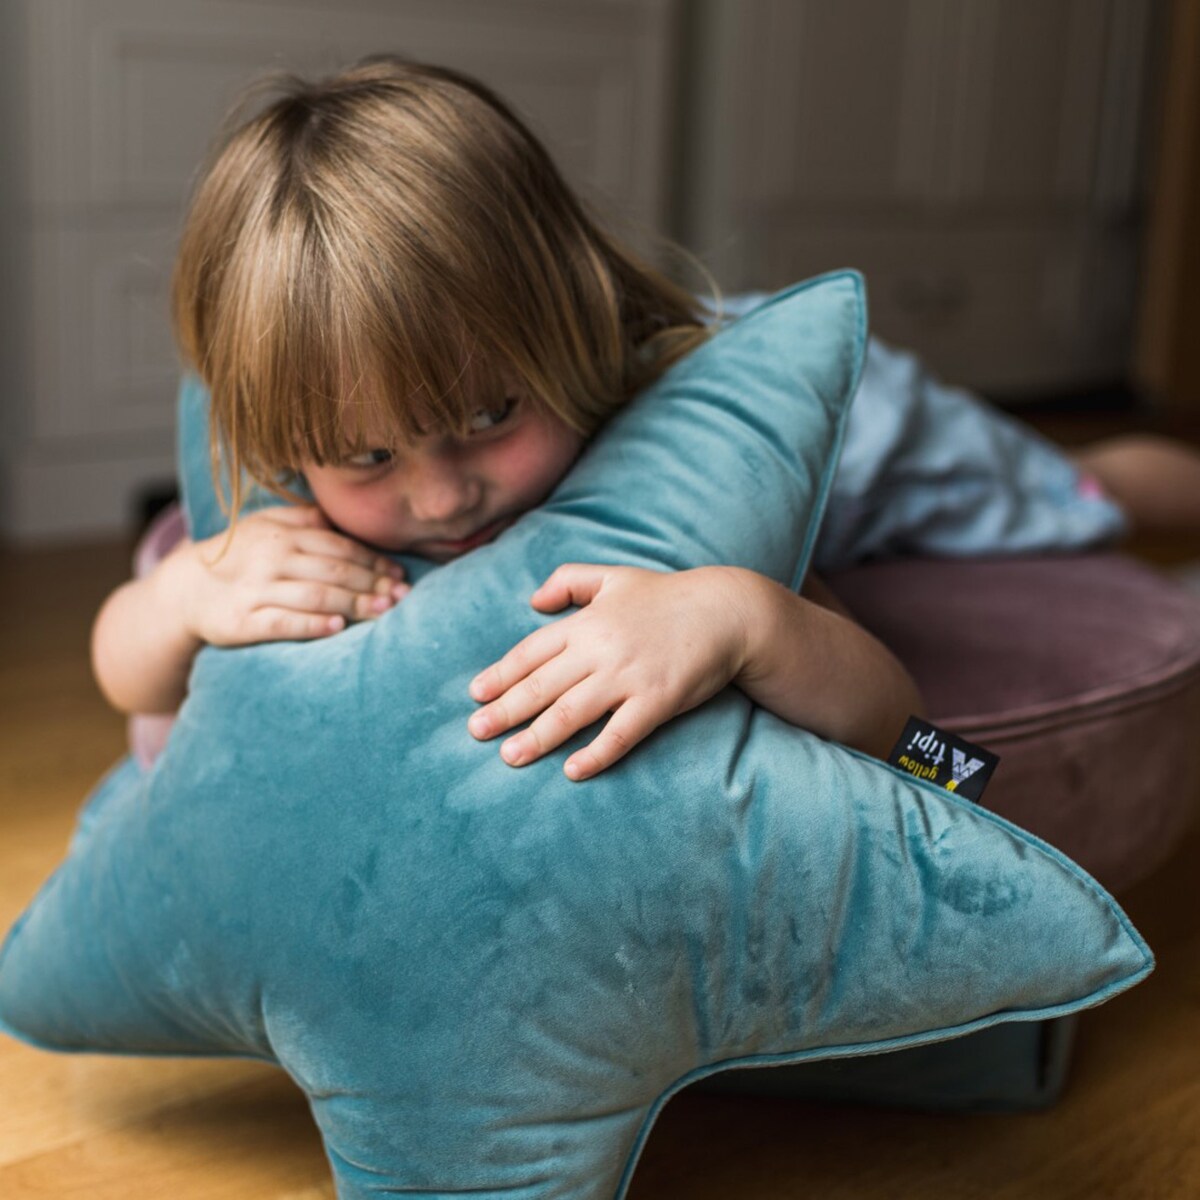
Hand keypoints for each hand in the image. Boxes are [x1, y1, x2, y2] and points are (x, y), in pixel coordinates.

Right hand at [166, 505, 409, 646]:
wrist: (185, 588)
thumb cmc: (239, 556)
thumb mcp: (266, 526)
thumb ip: (304, 519)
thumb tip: (343, 513)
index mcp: (284, 535)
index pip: (339, 547)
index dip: (373, 561)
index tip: (400, 574)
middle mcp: (272, 559)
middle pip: (334, 571)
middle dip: (373, 584)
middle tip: (404, 597)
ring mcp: (256, 590)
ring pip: (315, 595)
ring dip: (354, 604)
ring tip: (383, 611)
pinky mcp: (242, 621)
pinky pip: (281, 622)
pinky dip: (312, 624)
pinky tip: (338, 627)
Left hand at [466, 563, 752, 779]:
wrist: (727, 611)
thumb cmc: (668, 595)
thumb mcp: (615, 576)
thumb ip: (569, 581)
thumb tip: (532, 601)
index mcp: (587, 621)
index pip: (531, 652)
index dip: (500, 674)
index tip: (475, 694)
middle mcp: (600, 649)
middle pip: (542, 685)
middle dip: (505, 710)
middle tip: (475, 732)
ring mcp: (628, 676)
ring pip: (571, 711)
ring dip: (537, 736)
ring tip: (509, 756)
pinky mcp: (657, 700)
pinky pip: (620, 733)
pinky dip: (595, 753)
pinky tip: (573, 771)